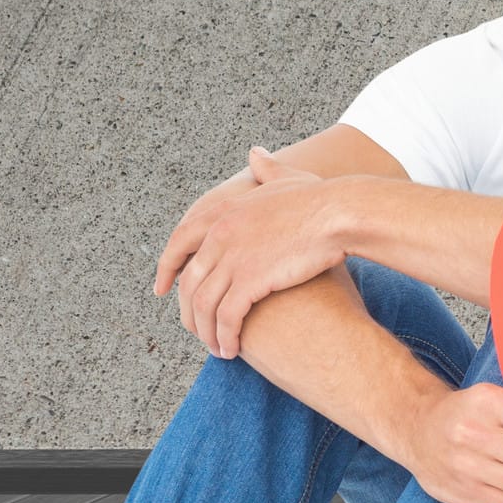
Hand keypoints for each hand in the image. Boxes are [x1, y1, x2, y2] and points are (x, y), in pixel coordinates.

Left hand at [155, 146, 346, 360]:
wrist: (339, 214)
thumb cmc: (321, 198)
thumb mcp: (287, 177)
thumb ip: (265, 169)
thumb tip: (255, 154)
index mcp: (222, 212)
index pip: (179, 243)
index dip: (168, 268)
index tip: (163, 289)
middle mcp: (219, 236)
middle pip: (189, 281)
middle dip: (186, 311)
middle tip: (193, 330)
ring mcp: (232, 259)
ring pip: (203, 306)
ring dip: (206, 332)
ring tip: (217, 349)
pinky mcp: (250, 281)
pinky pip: (226, 318)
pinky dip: (224, 337)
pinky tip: (232, 348)